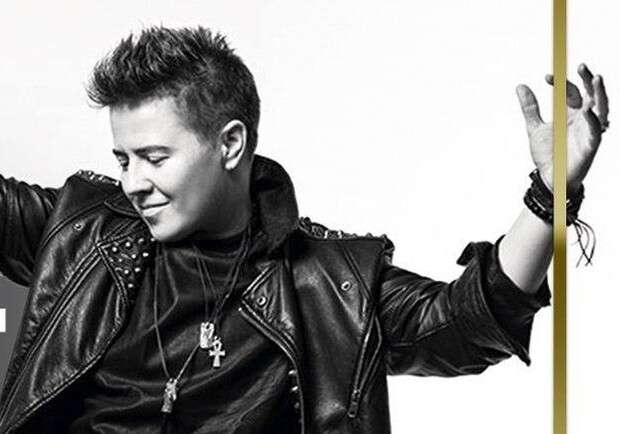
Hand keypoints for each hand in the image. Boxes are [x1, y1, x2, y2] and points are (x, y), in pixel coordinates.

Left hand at [516, 63, 608, 194]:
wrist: (549, 178)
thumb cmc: (548, 154)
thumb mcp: (534, 127)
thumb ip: (530, 108)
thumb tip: (520, 86)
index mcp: (570, 113)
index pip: (569, 92)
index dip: (560, 83)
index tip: (547, 77)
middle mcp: (582, 119)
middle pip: (590, 94)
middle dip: (587, 80)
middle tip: (580, 66)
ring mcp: (588, 130)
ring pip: (601, 108)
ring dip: (599, 93)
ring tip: (596, 78)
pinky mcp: (591, 144)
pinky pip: (596, 130)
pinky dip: (593, 119)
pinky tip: (589, 109)